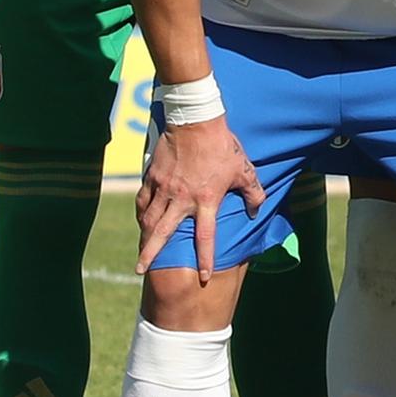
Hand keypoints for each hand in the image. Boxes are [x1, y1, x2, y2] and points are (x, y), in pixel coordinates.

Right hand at [135, 115, 260, 282]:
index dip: (205, 258)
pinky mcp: (152, 176)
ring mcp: (164, 188)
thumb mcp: (244, 169)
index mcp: (206, 200)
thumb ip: (253, 192)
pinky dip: (140, 212)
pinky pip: (143, 200)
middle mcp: (182, 199)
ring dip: (143, 237)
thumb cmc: (222, 145)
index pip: (205, 237)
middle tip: (139, 271)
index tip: (202, 276)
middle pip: (162, 233)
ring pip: (149, 218)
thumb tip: (256, 210)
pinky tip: (140, 220)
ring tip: (140, 252)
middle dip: (150, 254)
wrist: (196, 121)